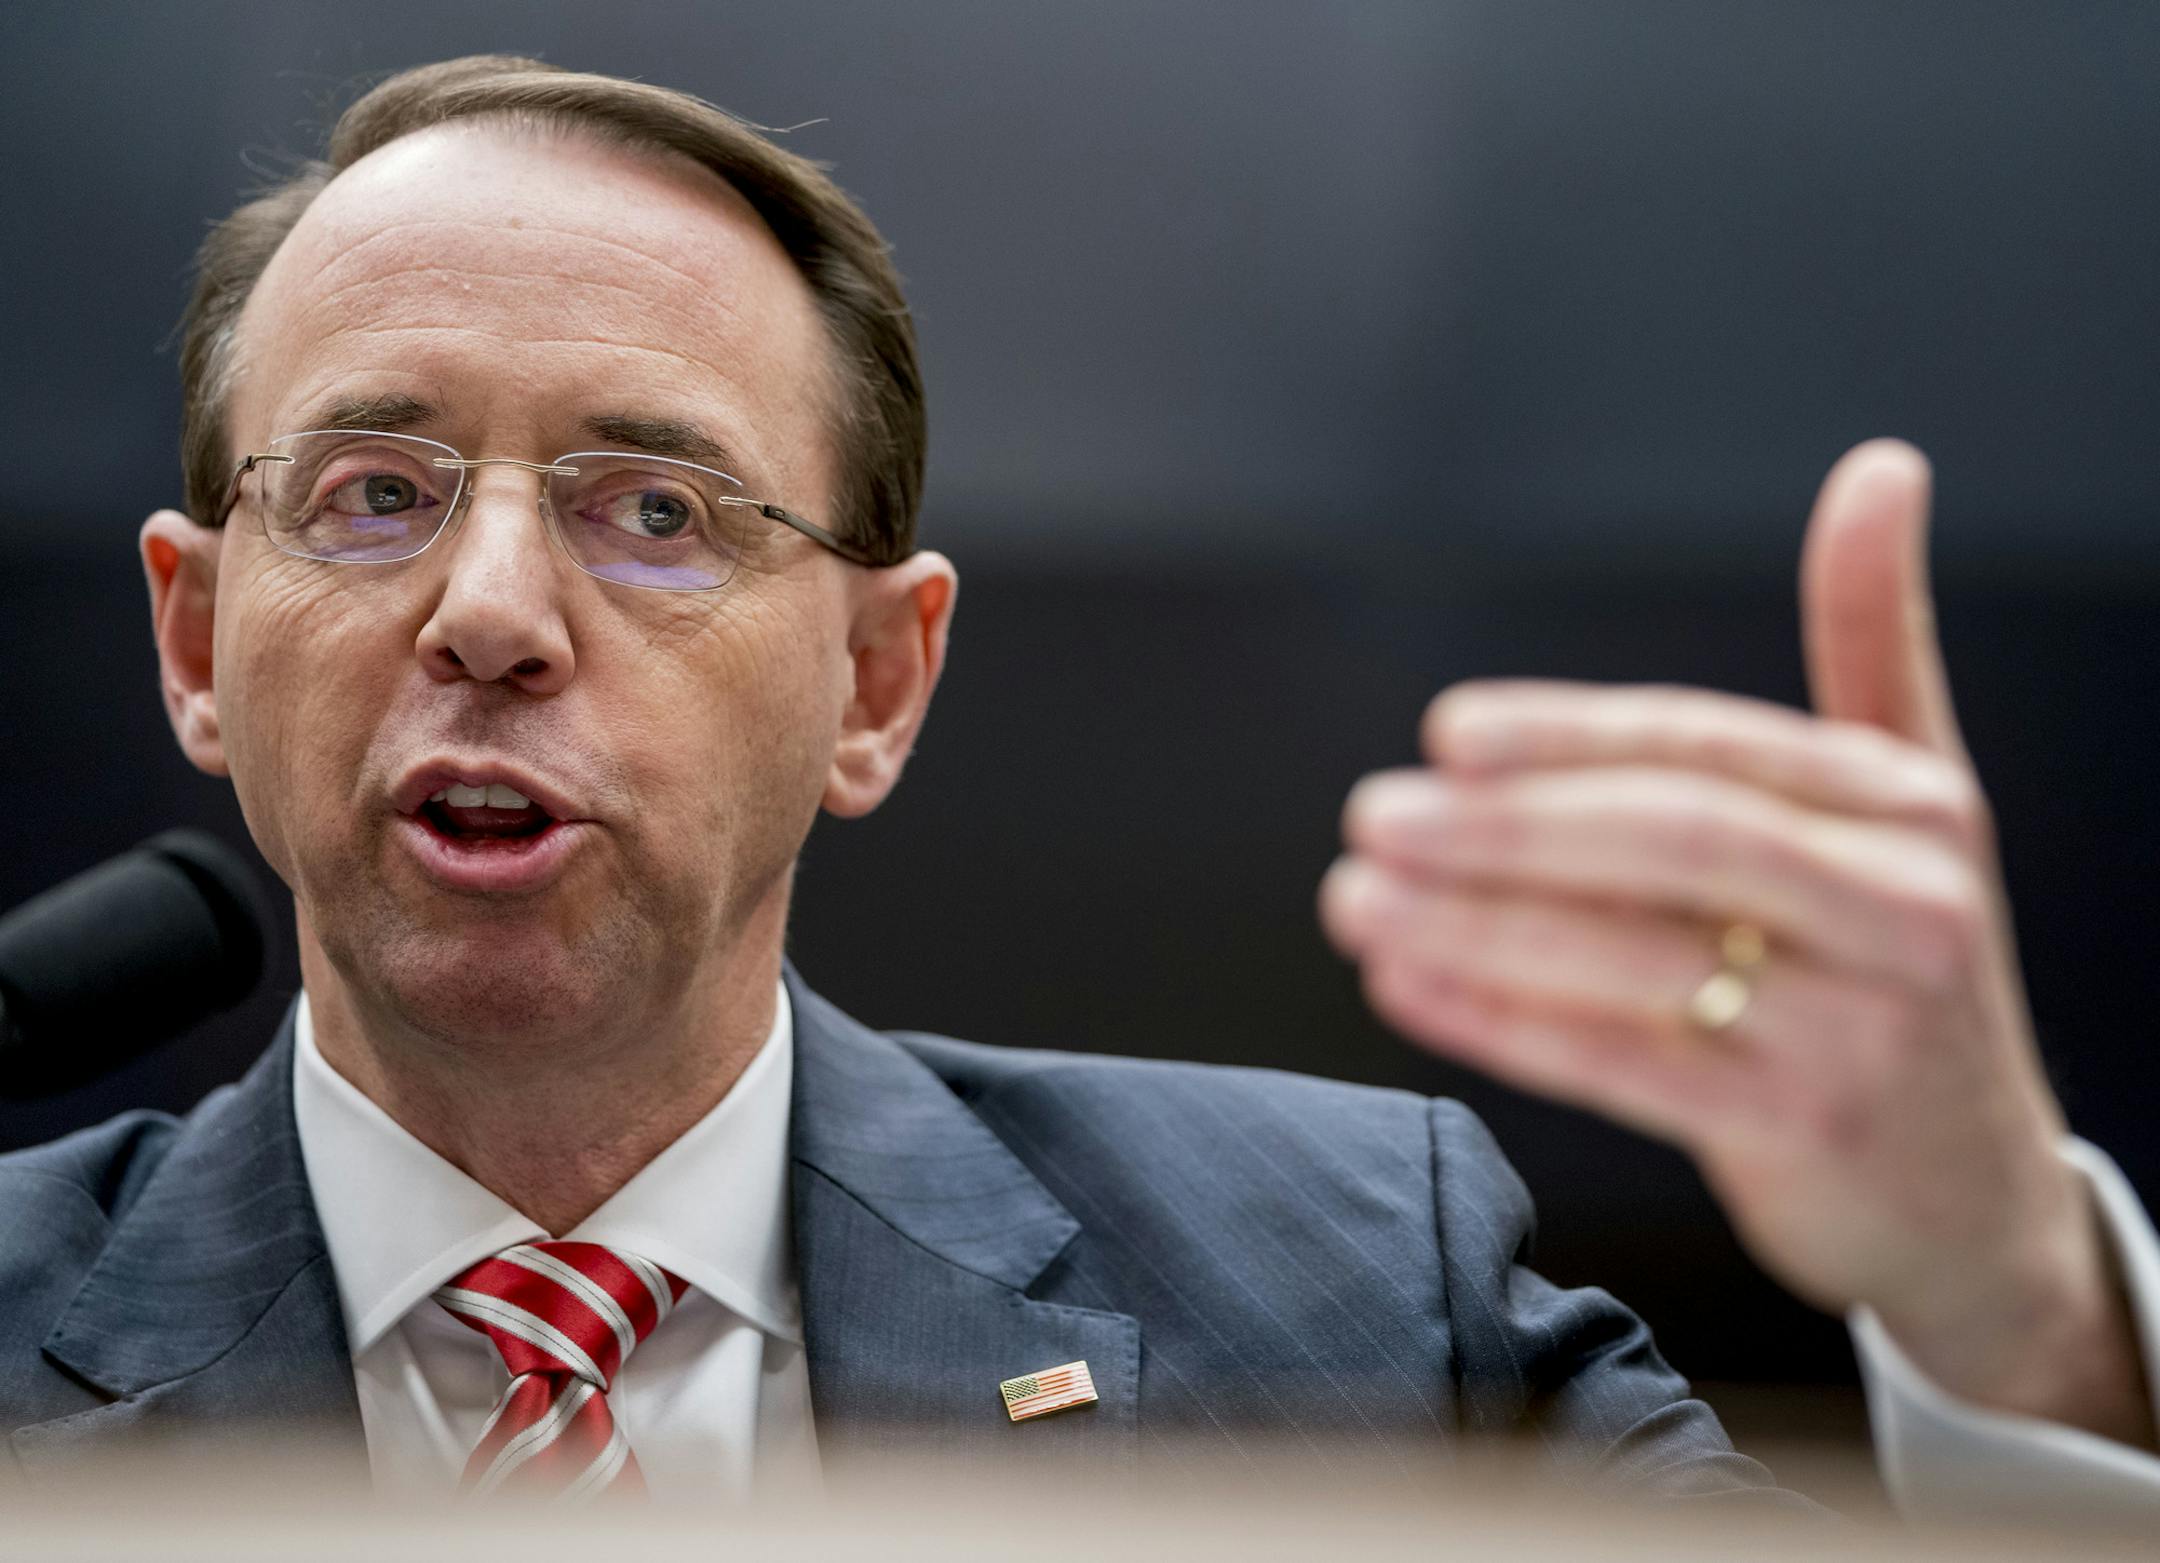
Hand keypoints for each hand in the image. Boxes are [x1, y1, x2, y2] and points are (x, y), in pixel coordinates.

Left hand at [1320, 440, 2152, 1446]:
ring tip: (1358, 901)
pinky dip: (1503, 1024)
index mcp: (1907, 805)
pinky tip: (1409, 987)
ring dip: (1473, 925)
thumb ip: (1874, 638)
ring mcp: (1859, 1028)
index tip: (1447, 734)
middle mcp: (1902, 906)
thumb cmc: (1902, 973)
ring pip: (1635, 956)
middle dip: (1506, 827)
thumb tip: (1880, 468)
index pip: (1710, 747)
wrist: (1977, 1197)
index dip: (1569, 736)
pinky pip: (1624, 1066)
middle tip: (1377, 817)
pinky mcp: (1804, 1131)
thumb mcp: (1912, 802)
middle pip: (1671, 840)